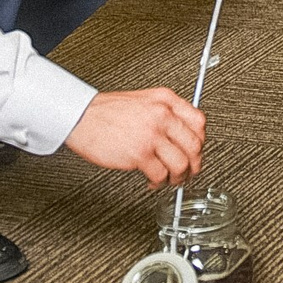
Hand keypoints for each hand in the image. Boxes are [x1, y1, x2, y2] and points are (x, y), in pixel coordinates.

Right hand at [64, 87, 204, 186]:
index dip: (200, 141)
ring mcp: (152, 134)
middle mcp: (162, 115)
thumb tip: (182, 134)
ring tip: (170, 180)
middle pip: (195, 145)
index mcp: (165, 100)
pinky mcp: (139, 153)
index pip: (199, 122)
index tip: (195, 151)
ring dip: (179, 177)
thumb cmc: (106, 112)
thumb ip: (164, 113)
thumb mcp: (143, 101)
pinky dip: (160, 183)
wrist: (82, 117)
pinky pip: (161, 175)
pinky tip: (153, 181)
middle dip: (194, 164)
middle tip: (187, 172)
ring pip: (182, 163)